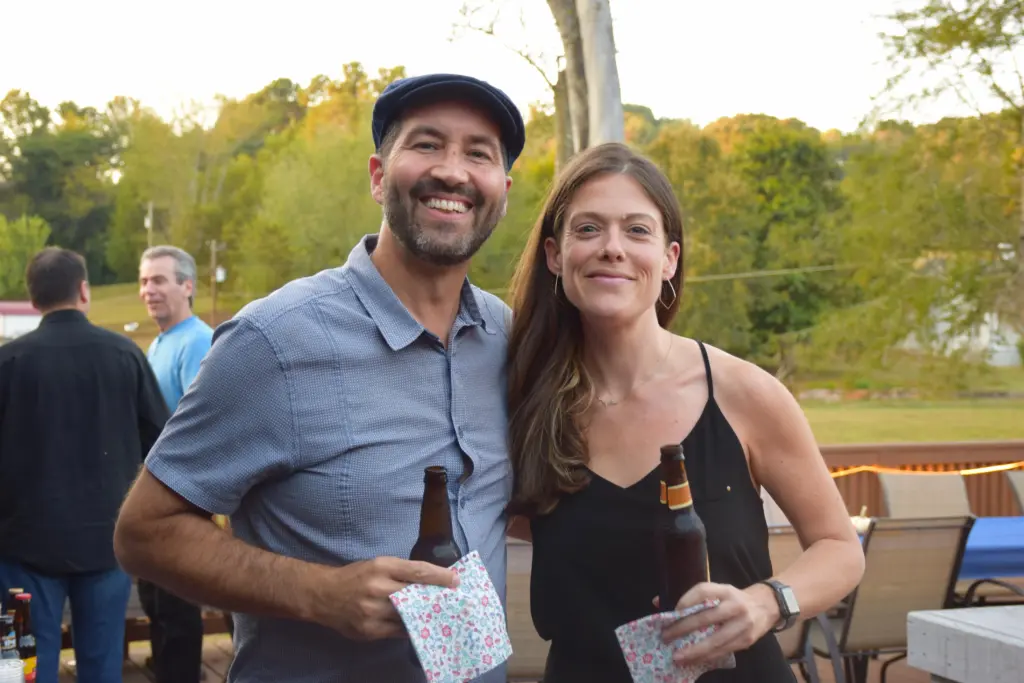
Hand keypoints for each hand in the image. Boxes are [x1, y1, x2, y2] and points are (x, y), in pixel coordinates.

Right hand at [313, 556, 459, 640]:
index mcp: (382, 567)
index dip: (440, 576)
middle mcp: (378, 588)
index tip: (456, 580)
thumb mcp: (377, 565)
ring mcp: (373, 612)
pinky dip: (409, 628)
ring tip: (440, 615)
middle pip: (416, 595)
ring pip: (408, 616)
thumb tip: (430, 581)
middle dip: (436, 598)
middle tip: (453, 600)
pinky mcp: (369, 631)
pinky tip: (419, 626)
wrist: (322, 594)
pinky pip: (397, 632)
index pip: (417, 571)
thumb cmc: (355, 576)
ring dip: (425, 616)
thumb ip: (401, 572)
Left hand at [659, 582, 777, 666]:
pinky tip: (694, 660)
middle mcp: (735, 605)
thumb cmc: (734, 599)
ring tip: (678, 657)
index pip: (703, 591)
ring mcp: (742, 624)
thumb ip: (693, 597)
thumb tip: (658, 603)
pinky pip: (723, 651)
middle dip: (683, 629)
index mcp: (725, 590)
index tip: (672, 612)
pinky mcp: (746, 640)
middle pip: (706, 617)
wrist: (766, 606)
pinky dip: (707, 657)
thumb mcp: (718, 591)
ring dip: (694, 650)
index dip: (686, 601)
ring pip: (715, 640)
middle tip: (666, 636)